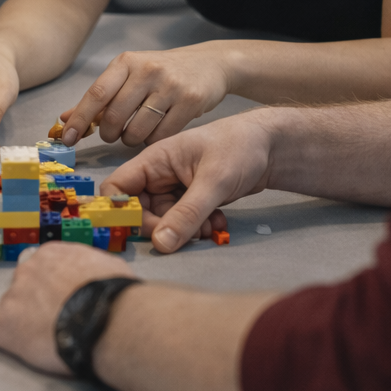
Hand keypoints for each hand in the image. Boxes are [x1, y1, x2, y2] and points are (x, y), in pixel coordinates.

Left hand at [0, 242, 137, 373]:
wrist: (107, 319)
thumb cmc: (115, 295)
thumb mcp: (108, 267)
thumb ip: (91, 268)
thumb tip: (97, 276)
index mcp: (51, 254)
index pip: (41, 266)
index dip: (51, 285)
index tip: (62, 298)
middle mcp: (27, 269)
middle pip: (23, 285)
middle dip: (35, 301)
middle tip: (56, 320)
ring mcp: (13, 296)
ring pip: (9, 307)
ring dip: (22, 320)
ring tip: (44, 338)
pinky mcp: (4, 325)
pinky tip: (11, 342)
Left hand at [57, 46, 230, 147]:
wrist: (210, 63)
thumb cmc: (162, 72)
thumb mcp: (129, 75)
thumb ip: (99, 97)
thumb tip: (64, 119)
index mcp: (127, 62)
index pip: (96, 94)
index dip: (79, 120)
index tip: (67, 139)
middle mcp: (147, 70)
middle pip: (115, 117)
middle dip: (110, 134)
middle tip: (114, 134)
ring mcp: (170, 85)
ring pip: (137, 130)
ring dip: (132, 139)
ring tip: (138, 131)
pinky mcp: (190, 101)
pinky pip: (162, 135)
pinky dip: (154, 140)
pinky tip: (157, 130)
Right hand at [99, 110, 274, 252]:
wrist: (272, 146)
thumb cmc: (240, 147)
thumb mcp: (213, 182)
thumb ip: (187, 214)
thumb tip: (160, 243)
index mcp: (154, 160)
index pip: (118, 187)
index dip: (122, 211)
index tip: (143, 228)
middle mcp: (159, 174)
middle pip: (140, 210)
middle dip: (162, 227)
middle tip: (188, 234)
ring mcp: (175, 187)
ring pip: (164, 220)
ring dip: (185, 229)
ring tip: (210, 227)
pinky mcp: (191, 198)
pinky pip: (183, 221)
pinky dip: (198, 227)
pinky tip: (218, 223)